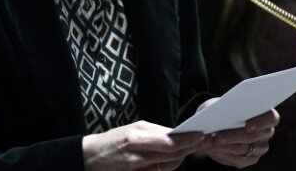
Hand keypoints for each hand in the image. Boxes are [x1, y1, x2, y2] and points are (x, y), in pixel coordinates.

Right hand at [82, 120, 207, 170]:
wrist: (92, 157)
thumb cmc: (114, 139)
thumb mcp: (134, 128)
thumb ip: (155, 131)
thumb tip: (176, 133)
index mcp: (138, 138)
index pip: (170, 141)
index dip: (188, 139)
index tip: (201, 134)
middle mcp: (139, 155)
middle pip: (173, 155)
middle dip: (190, 147)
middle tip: (203, 140)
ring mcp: (140, 169)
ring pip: (171, 165)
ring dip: (183, 156)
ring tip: (191, 146)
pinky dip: (171, 164)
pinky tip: (176, 157)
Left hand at [201, 108, 279, 168]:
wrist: (219, 121)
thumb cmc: (223, 108)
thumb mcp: (222, 104)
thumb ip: (223, 109)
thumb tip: (215, 117)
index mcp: (266, 114)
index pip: (271, 118)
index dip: (261, 122)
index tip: (247, 126)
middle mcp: (266, 132)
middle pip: (253, 137)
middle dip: (233, 137)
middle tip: (217, 138)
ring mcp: (260, 147)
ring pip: (243, 149)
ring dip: (224, 147)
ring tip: (210, 144)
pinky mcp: (251, 158)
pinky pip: (238, 159)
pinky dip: (223, 154)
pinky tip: (212, 149)